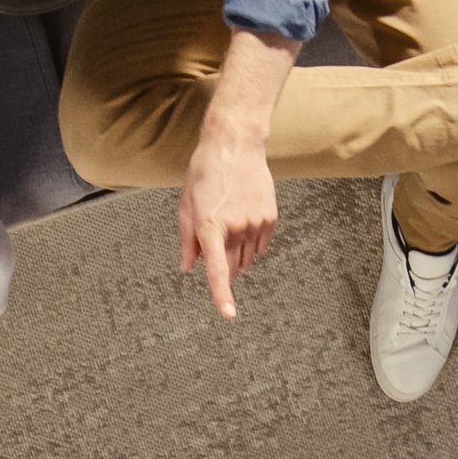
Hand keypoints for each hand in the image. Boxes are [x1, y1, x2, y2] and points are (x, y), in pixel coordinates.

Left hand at [177, 133, 277, 315]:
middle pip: (232, 267)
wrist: (235, 144)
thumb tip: (188, 267)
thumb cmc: (205, 172)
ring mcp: (256, 223)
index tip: (228, 314)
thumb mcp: (187, 205)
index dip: (222, 294)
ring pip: (247, 258)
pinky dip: (251, 242)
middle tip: (215, 239)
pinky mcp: (270, 218)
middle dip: (223, 264)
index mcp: (210, 225)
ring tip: (229, 222)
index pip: (217, 268)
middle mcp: (235, 227)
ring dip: (237, 252)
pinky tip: (244, 219)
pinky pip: (261, 246)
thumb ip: (187, 240)